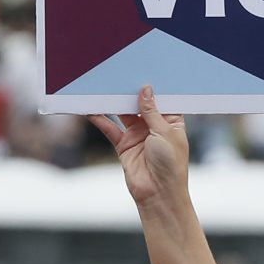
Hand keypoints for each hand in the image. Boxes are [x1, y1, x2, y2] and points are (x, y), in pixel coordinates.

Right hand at [91, 84, 191, 209]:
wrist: (158, 194)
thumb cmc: (171, 165)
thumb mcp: (164, 132)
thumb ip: (151, 111)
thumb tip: (145, 89)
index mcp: (171, 122)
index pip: (162, 99)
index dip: (154, 87)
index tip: (145, 69)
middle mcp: (154, 126)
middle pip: (140, 104)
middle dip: (131, 91)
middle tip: (121, 73)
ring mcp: (138, 135)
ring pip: (123, 114)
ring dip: (115, 102)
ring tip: (104, 86)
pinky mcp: (124, 145)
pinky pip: (110, 129)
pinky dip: (100, 119)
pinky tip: (91, 109)